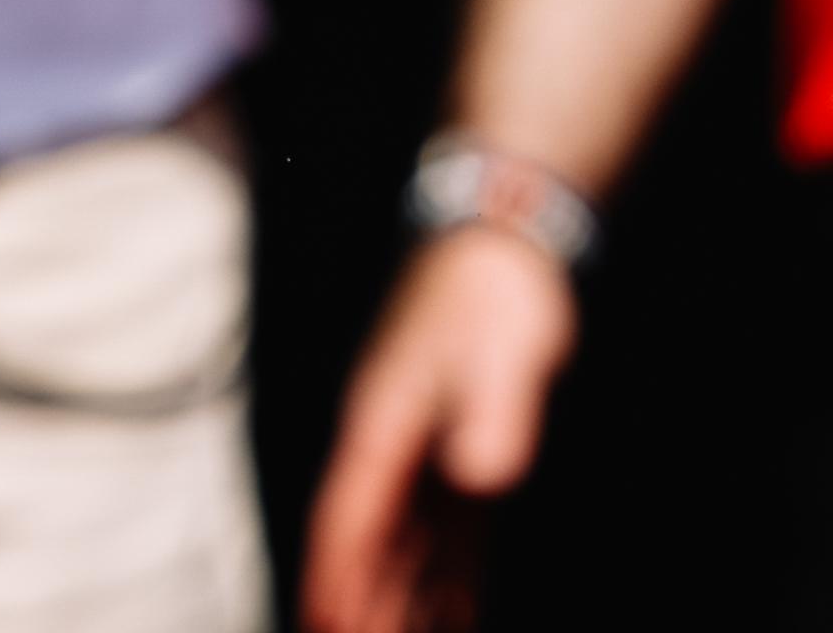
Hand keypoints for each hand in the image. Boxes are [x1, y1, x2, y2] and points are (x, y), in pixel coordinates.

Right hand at [302, 226, 571, 632]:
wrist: (505, 238)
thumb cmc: (498, 290)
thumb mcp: (504, 348)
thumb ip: (493, 411)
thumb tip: (479, 475)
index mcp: (386, 419)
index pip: (350, 513)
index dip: (338, 573)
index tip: (327, 624)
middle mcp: (393, 441)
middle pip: (368, 541)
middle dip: (362, 603)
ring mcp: (423, 448)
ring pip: (403, 546)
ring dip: (398, 602)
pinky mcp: (460, 451)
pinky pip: (445, 535)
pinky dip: (442, 582)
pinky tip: (448, 614)